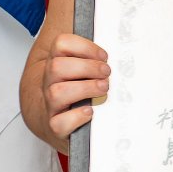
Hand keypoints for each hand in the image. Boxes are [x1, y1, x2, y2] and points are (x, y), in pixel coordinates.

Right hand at [39, 33, 109, 147]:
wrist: (56, 122)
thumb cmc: (77, 94)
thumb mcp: (83, 71)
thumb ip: (96, 59)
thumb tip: (123, 54)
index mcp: (56, 63)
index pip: (61, 44)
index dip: (84, 47)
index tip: (104, 56)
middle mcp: (50, 82)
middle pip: (57, 66)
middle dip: (87, 67)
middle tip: (106, 73)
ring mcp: (51, 105)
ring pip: (57, 92)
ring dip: (85, 88)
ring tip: (103, 89)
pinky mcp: (55, 126)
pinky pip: (59, 123)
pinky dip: (76, 117)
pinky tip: (90, 112)